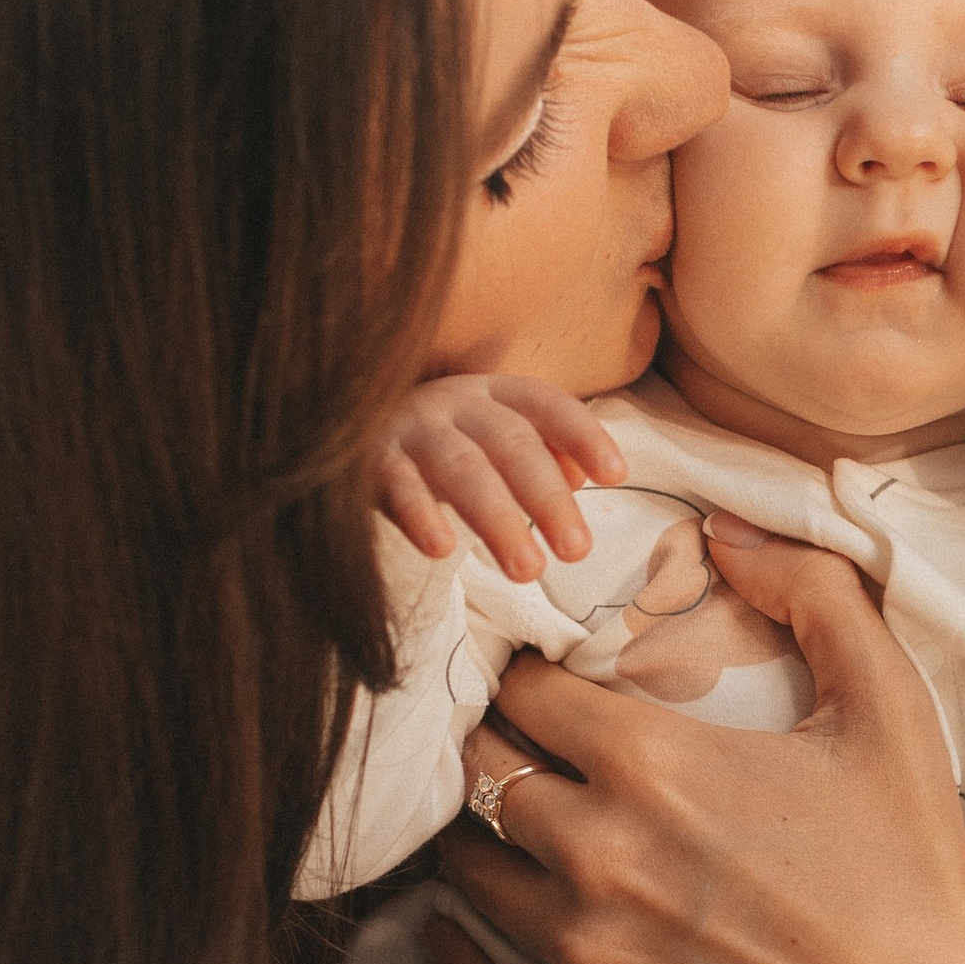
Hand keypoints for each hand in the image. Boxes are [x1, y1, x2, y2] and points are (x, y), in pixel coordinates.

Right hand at [373, 374, 624, 583]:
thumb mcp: (493, 438)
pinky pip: (398, 487)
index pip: (547, 405)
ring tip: (530, 570)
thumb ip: (543, 453)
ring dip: (499, 520)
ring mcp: (411, 428)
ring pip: (462, 470)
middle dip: (548, 498)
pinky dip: (419, 515)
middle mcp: (454, 402)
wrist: (346, 426)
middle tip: (578, 551)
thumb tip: (582, 477)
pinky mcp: (370, 460)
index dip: (582, 434)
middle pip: (512, 444)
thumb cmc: (442, 441)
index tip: (617, 474)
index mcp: (493, 393)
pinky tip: (442, 549)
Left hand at [429, 515, 964, 963]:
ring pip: (466, 871)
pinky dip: (452, 957)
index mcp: (654, 762)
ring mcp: (586, 951)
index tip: (540, 677)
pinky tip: (450, 928)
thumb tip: (724, 527)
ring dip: (472, 835)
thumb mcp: (888, 703)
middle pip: (481, 770)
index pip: (523, 690)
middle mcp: (598, 851)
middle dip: (489, 743)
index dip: (525, 673)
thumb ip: (811, 592)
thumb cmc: (911, 862)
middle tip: (510, 741)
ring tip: (492, 818)